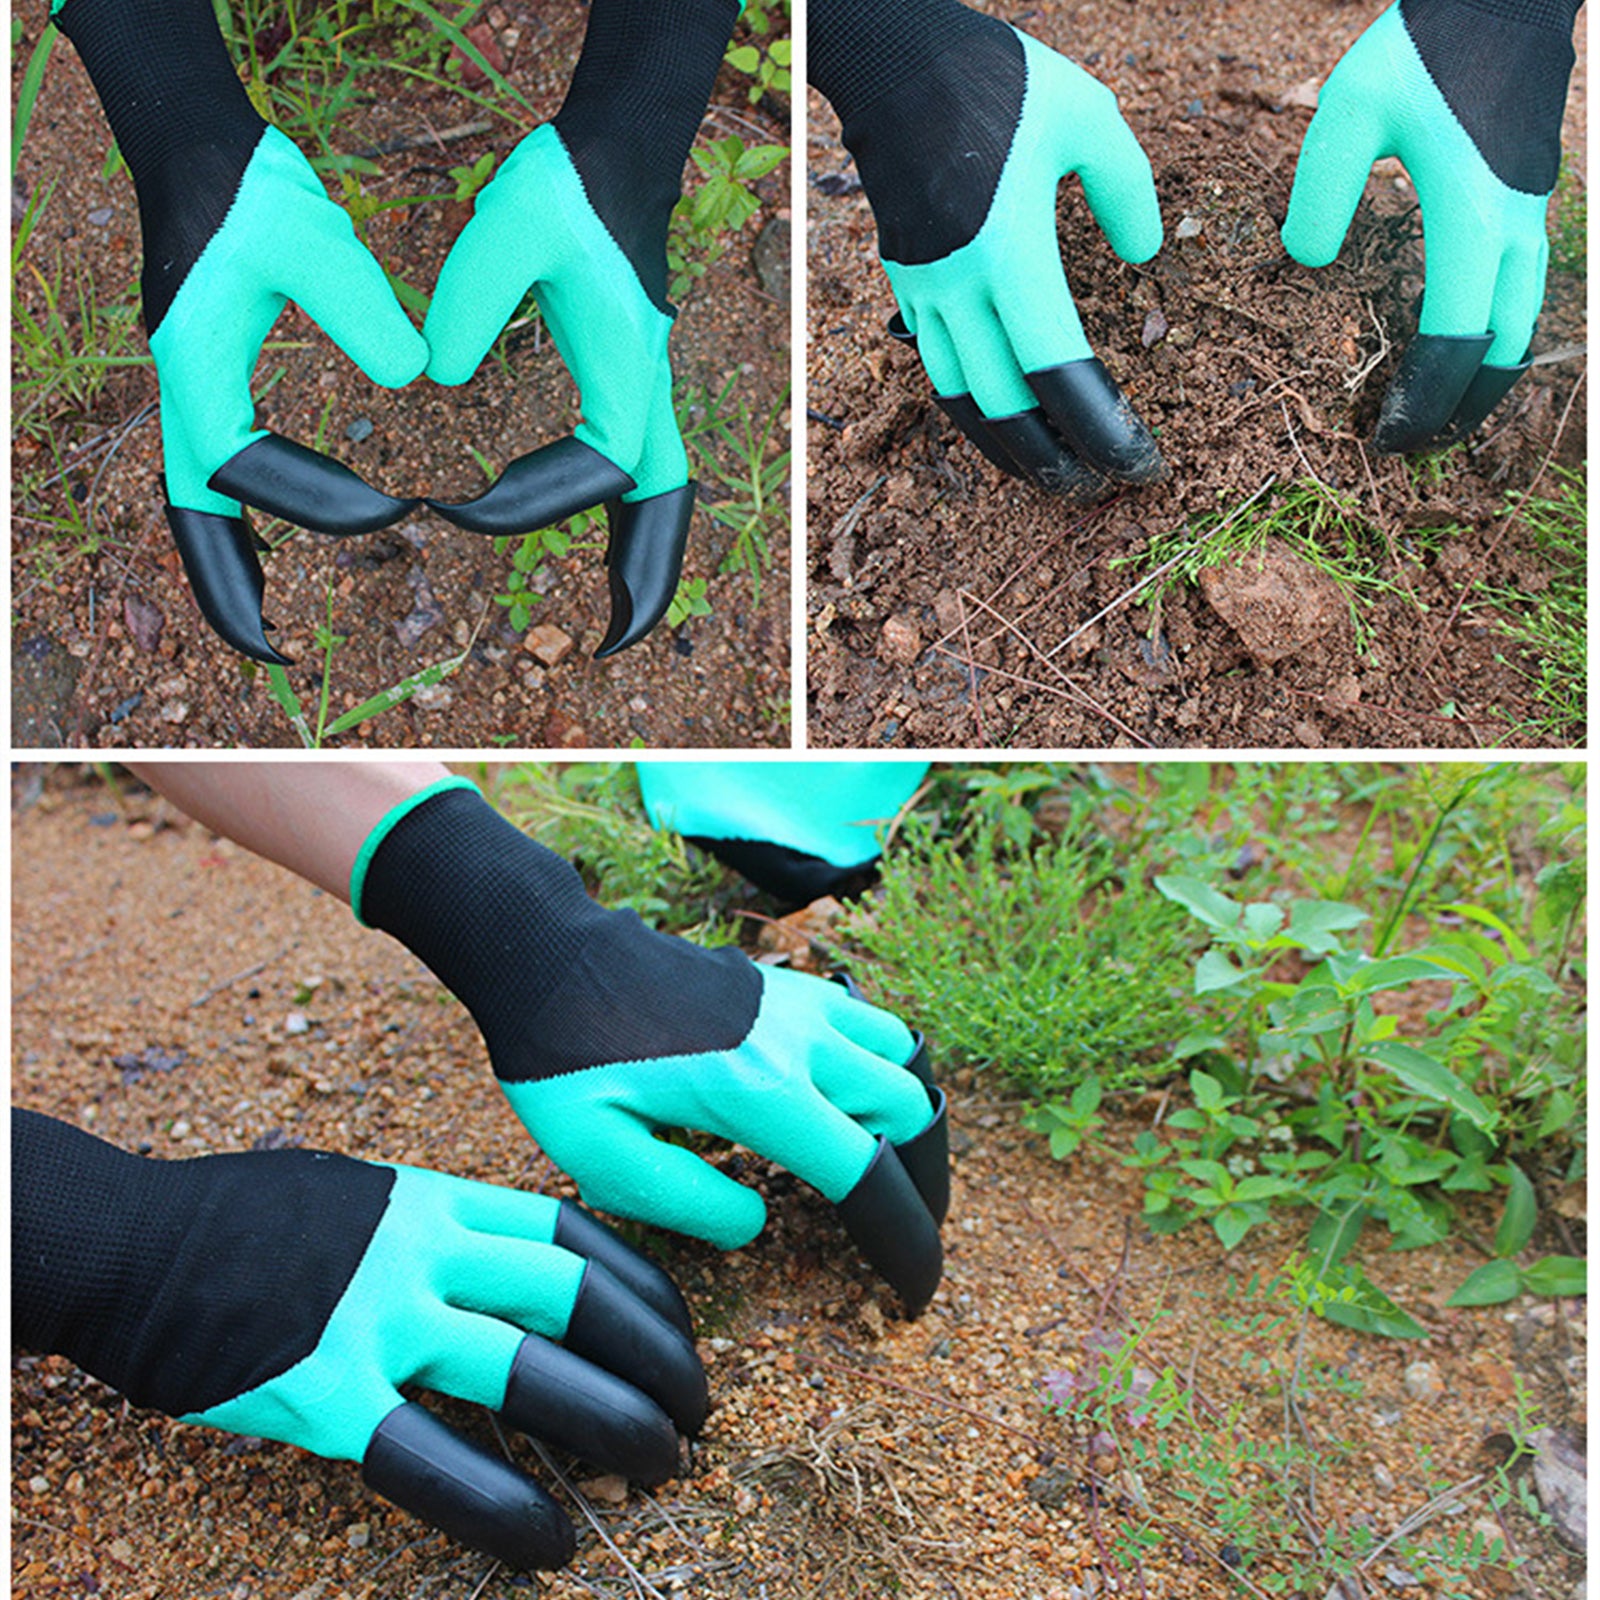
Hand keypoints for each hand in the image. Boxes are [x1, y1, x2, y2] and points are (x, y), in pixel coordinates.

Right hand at [13, 1111, 704, 1571]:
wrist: (137, 1241)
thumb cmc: (252, 1219)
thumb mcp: (366, 1191)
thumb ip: (440, 1225)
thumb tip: (506, 1262)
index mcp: (439, 1198)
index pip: (577, 1234)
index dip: (646, 1289)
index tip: (682, 1335)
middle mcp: (425, 1249)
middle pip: (575, 1299)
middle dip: (655, 1359)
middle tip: (696, 1414)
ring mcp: (379, 1320)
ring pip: (528, 1373)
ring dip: (611, 1424)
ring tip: (659, 1468)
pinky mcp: (328, 1398)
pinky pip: (437, 1461)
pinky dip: (505, 1507)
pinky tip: (550, 1543)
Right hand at [54, 0, 426, 662]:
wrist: (199, 147)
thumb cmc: (249, 186)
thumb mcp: (316, 241)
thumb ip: (364, 308)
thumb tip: (419, 374)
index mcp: (199, 366)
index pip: (247, 468)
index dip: (317, 501)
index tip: (394, 511)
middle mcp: (187, 391)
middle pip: (194, 515)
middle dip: (226, 586)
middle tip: (269, 653)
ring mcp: (193, 391)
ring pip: (200, 501)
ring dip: (229, 563)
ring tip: (268, 624)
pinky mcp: (210, 382)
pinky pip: (222, 471)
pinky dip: (244, 516)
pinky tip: (283, 536)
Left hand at [355, 779, 949, 1313]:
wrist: (554, 958)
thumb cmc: (564, 1059)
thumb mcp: (598, 1155)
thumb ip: (686, 1203)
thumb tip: (757, 1223)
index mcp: (760, 1089)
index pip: (869, 1170)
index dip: (904, 1236)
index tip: (914, 1286)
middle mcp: (798, 1038)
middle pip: (908, 1109)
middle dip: (918, 1177)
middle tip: (898, 1227)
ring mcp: (798, 1002)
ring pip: (902, 1054)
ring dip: (902, 1112)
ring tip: (877, 1164)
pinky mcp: (785, 985)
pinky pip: (867, 1021)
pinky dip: (879, 1065)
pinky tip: (842, 1100)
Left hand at [422, 0, 739, 655]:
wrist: (611, 157)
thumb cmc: (565, 186)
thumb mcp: (509, 225)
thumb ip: (470, 297)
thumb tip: (433, 373)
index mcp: (625, 367)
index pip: (594, 470)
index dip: (524, 502)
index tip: (451, 508)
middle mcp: (644, 391)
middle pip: (660, 507)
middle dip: (642, 577)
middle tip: (611, 641)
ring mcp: (642, 392)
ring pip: (657, 496)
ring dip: (641, 558)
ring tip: (615, 618)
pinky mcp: (625, 386)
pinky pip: (633, 471)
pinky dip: (623, 518)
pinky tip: (597, 540)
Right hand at [812, 3, 1164, 497]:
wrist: (898, 66)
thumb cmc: (999, 82)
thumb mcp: (1089, 116)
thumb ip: (1128, 188)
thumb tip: (1142, 255)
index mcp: (1010, 251)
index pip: (1057, 370)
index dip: (1100, 428)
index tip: (1137, 460)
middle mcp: (959, 286)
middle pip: (1006, 408)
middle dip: (1056, 460)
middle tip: (1099, 487)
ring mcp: (924, 291)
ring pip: (961, 402)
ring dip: (1007, 451)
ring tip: (1049, 475)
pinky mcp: (906, 285)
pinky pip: (938, 370)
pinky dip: (973, 409)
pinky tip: (1003, 422)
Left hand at [1282, 0, 1578, 450]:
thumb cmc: (1426, 44)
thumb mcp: (1350, 108)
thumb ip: (1321, 192)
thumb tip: (1307, 262)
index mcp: (1473, 215)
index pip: (1458, 337)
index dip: (1424, 398)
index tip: (1386, 435)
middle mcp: (1517, 225)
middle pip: (1506, 349)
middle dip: (1463, 408)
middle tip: (1414, 447)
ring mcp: (1534, 213)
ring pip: (1524, 323)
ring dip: (1483, 378)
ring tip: (1436, 417)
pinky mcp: (1531, 202)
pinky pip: (1521, 289)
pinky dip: (1492, 334)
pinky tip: (1452, 349)